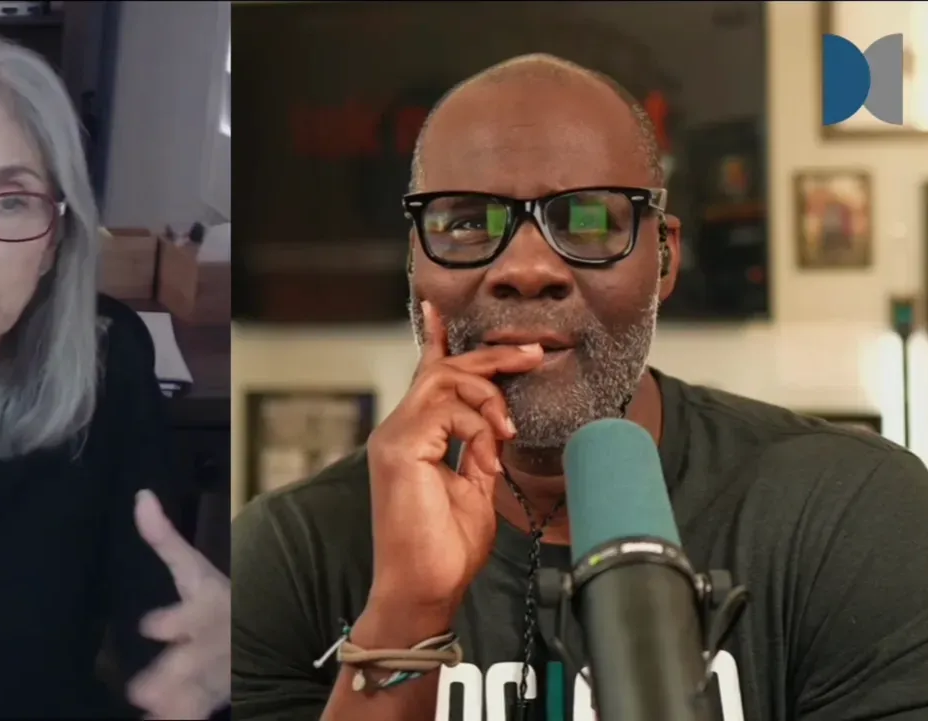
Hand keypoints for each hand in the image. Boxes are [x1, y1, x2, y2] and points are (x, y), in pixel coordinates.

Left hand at [127, 490, 227, 719]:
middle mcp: (212, 643)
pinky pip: (199, 711)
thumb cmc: (218, 598)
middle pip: (192, 660)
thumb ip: (164, 538)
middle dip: (171, 674)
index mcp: (207, 608)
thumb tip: (141, 496)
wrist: (267, 631)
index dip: (171, 621)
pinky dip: (181, 718)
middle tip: (142, 690)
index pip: (189, 615)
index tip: (151, 625)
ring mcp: (216, 674)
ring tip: (148, 709)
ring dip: (174, 703)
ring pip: (197, 691)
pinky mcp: (214, 696)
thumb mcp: (194, 568)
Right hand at [365, 301, 542, 612]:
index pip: (425, 377)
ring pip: (446, 379)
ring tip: (507, 428)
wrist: (423, 590)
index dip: (435, 340)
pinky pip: (448, 410)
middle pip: (443, 368)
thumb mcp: (474, 491)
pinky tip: (489, 456)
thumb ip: (479, 454)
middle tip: (531, 354)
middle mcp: (399, 431)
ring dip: (489, 395)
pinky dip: (479, 427)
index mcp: (414, 439)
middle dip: (490, 358)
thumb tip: (496, 429)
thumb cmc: (443, 552)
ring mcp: (395, 438)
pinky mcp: (400, 449)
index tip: (439, 311)